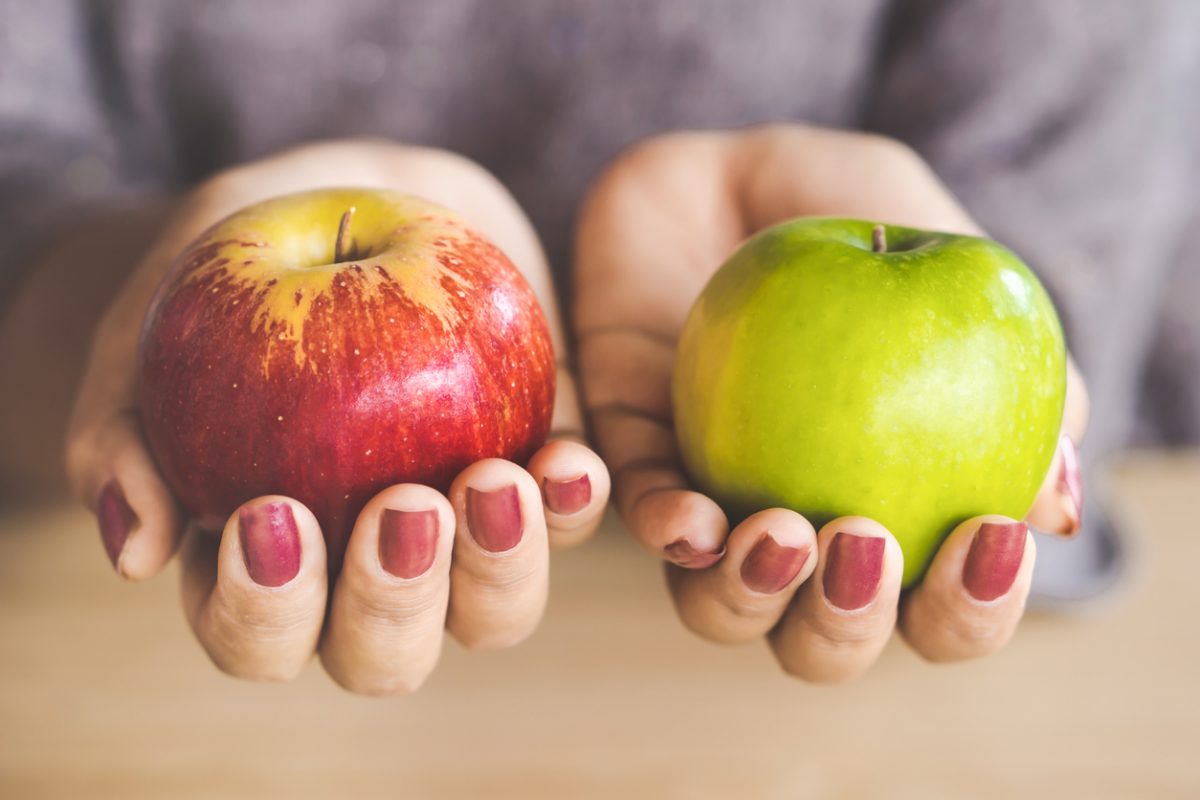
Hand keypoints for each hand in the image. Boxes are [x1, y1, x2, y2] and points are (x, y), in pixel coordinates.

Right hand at [66, 139, 609, 693]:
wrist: (356, 198)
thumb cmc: (238, 262)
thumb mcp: (165, 309)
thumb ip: (125, 421)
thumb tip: (133, 551)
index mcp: (266, 562)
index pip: (256, 634)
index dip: (264, 609)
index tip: (273, 514)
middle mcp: (368, 574)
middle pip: (383, 654)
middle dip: (392, 603)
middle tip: (402, 508)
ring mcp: (463, 539)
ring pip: (491, 612)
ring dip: (499, 568)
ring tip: (493, 480)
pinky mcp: (540, 482)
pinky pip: (571, 520)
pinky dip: (576, 502)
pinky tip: (570, 461)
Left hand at [574, 125, 1087, 680]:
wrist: (723, 167)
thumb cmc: (848, 217)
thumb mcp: (951, 268)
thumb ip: (1018, 365)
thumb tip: (1060, 502)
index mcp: (887, 507)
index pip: (940, 606)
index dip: (971, 607)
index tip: (991, 535)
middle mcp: (797, 527)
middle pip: (823, 640)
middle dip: (850, 627)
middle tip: (870, 546)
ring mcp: (709, 499)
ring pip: (720, 607)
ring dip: (753, 595)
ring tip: (787, 532)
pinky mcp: (629, 455)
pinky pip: (634, 513)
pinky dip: (664, 528)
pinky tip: (692, 523)